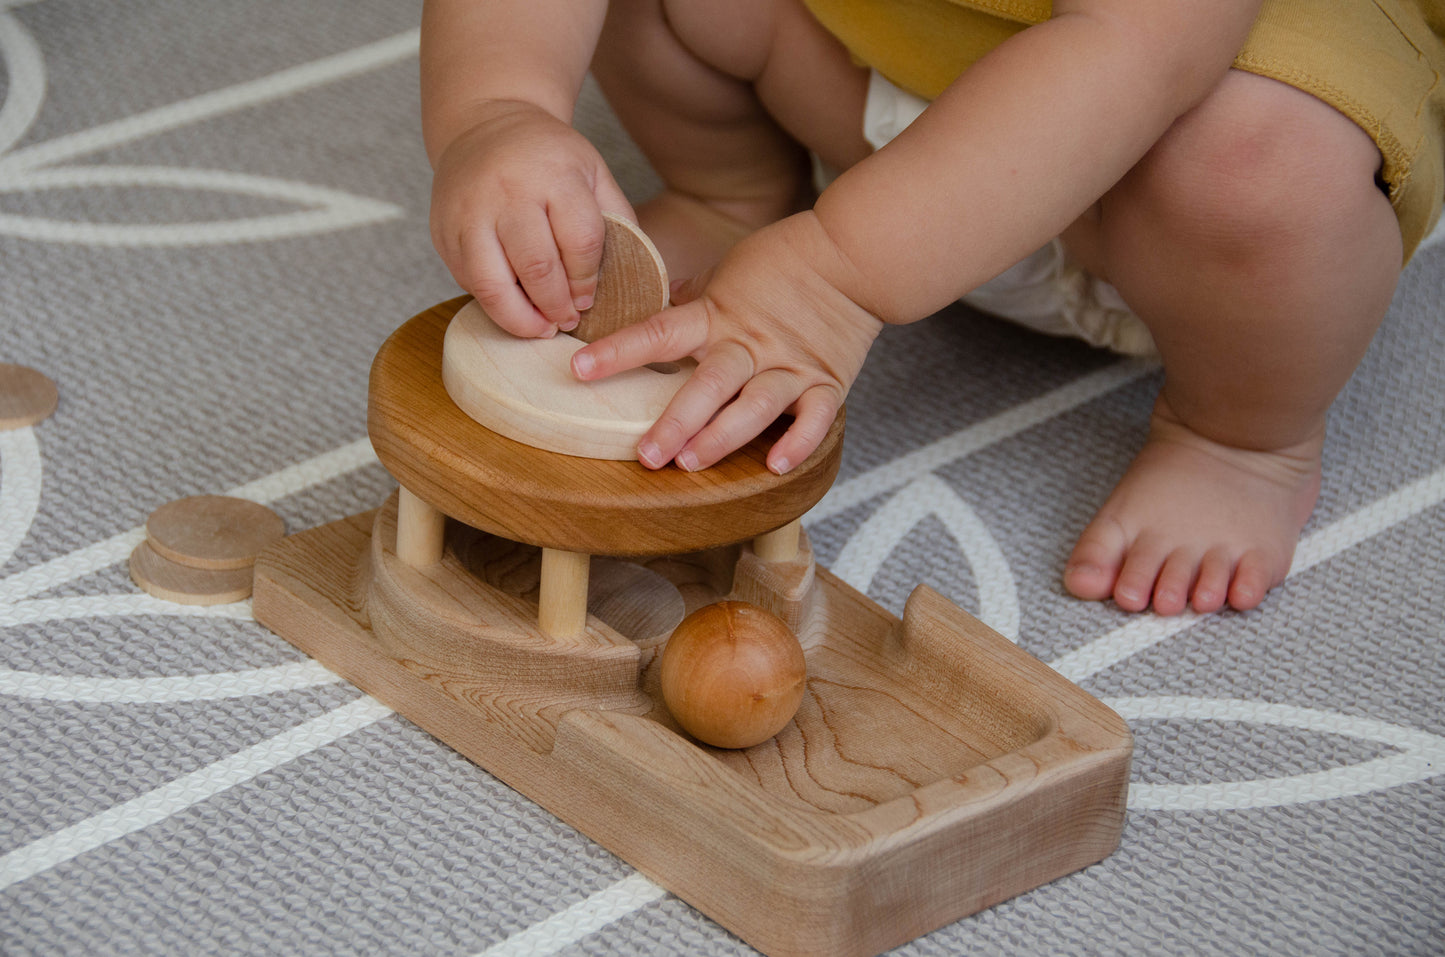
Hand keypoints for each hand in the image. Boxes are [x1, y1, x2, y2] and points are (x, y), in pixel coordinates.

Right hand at [429, 100, 634, 337]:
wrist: (484, 123)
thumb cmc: (548, 157)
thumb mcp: (594, 173)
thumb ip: (618, 219)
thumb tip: (640, 277)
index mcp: (554, 175)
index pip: (579, 242)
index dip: (588, 281)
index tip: (588, 300)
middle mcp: (507, 192)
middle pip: (537, 268)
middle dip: (557, 306)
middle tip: (568, 321)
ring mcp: (468, 212)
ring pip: (491, 284)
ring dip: (520, 318)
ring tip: (540, 328)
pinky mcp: (443, 231)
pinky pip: (466, 280)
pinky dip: (491, 303)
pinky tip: (512, 305)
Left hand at [572, 211, 883, 472]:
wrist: (855, 254)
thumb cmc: (786, 260)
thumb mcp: (728, 270)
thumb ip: (693, 296)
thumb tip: (661, 299)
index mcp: (719, 315)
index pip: (660, 332)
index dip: (619, 351)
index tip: (580, 369)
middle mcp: (751, 344)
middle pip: (709, 384)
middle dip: (676, 420)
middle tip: (646, 454)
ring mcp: (790, 366)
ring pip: (754, 406)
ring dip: (723, 437)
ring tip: (692, 462)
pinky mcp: (827, 382)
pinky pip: (815, 418)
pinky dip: (799, 442)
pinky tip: (777, 465)